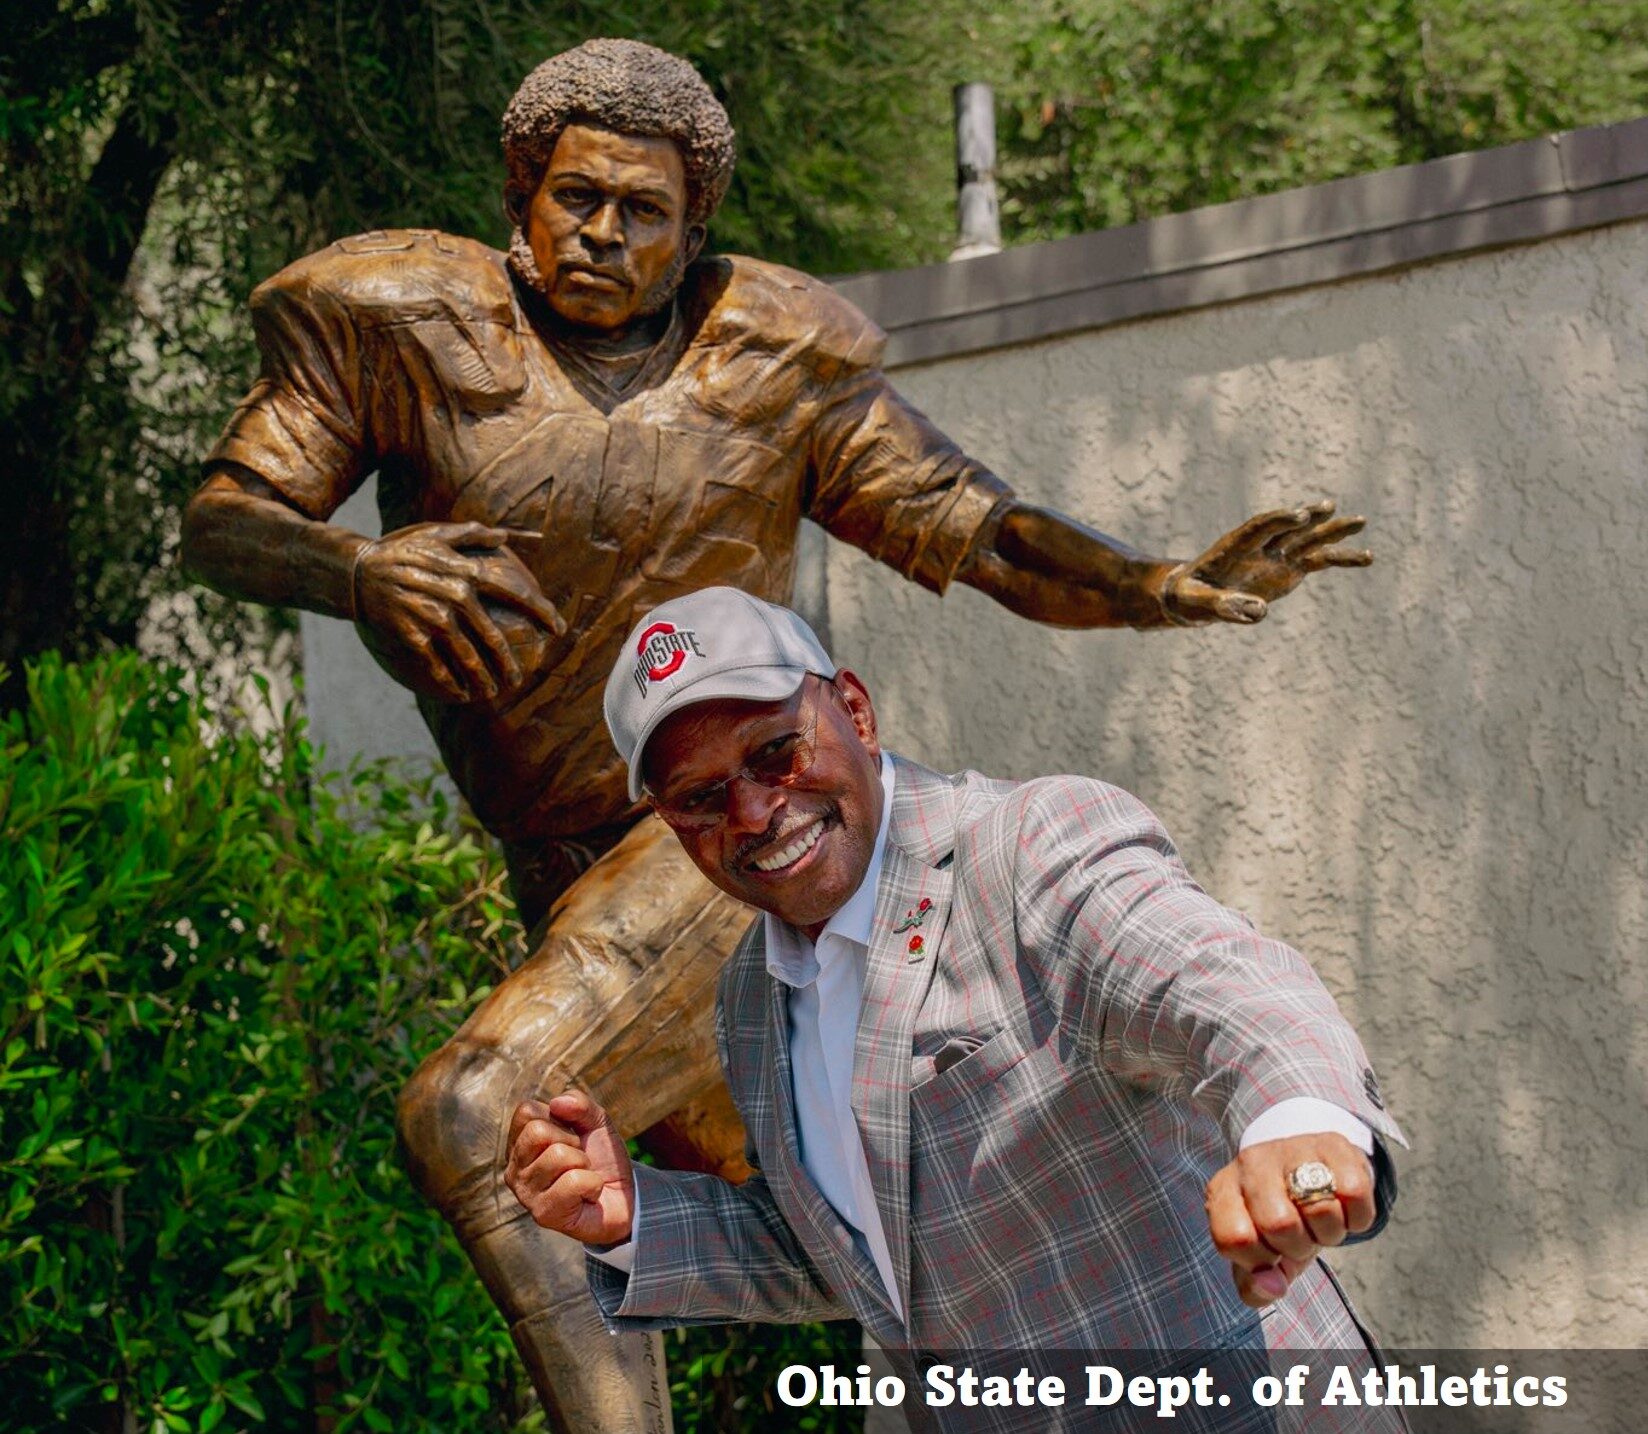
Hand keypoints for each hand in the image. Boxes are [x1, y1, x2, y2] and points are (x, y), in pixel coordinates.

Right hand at [354, 522, 564, 704]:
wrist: (358, 572)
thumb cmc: (400, 552)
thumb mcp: (435, 535)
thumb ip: (472, 535)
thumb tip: (504, 535)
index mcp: (465, 573)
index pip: (513, 593)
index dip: (540, 611)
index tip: (560, 628)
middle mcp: (454, 597)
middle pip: (494, 638)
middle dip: (510, 664)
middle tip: (519, 678)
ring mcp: (433, 618)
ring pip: (469, 659)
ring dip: (485, 680)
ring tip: (494, 692)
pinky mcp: (413, 636)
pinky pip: (438, 667)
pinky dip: (451, 683)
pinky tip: (460, 694)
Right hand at [504, 1090, 634, 1244]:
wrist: (624, 1197)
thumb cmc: (601, 1158)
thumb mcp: (596, 1122)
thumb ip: (580, 1104)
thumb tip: (556, 1103)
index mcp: (520, 1144)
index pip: (526, 1111)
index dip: (559, 1118)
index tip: (571, 1136)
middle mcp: (515, 1170)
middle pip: (537, 1132)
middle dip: (572, 1141)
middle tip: (580, 1160)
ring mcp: (526, 1194)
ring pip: (558, 1155)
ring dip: (583, 1164)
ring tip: (583, 1178)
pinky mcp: (543, 1214)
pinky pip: (573, 1181)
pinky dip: (592, 1184)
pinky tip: (588, 1196)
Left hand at [1162, 501, 1370, 624]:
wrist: (1194, 594)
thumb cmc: (1190, 595)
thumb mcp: (1198, 601)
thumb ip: (1224, 605)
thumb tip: (1260, 612)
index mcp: (1233, 547)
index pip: (1258, 528)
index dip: (1278, 520)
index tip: (1300, 516)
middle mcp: (1260, 546)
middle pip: (1286, 528)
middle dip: (1307, 518)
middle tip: (1329, 508)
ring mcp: (1277, 556)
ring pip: (1308, 540)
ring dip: (1333, 531)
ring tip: (1361, 521)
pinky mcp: (1289, 570)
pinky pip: (1318, 561)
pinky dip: (1341, 558)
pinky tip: (1368, 557)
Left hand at [1204, 1133, 1375, 1308]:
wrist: (1307, 1171)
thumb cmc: (1277, 1221)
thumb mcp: (1259, 1256)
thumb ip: (1254, 1287)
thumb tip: (1272, 1286)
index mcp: (1223, 1192)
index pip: (1234, 1238)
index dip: (1259, 1262)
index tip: (1270, 1256)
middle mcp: (1251, 1163)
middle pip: (1280, 1224)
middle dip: (1298, 1247)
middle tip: (1300, 1237)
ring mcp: (1291, 1148)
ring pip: (1320, 1209)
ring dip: (1330, 1233)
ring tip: (1319, 1222)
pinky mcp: (1333, 1144)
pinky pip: (1355, 1193)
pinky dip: (1357, 1217)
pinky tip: (1343, 1208)